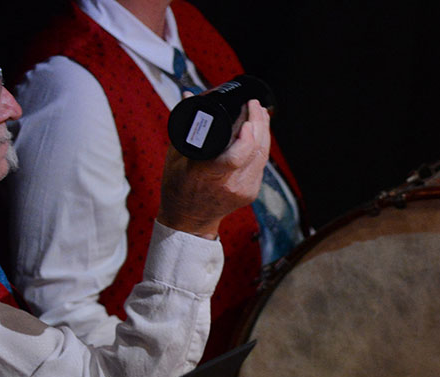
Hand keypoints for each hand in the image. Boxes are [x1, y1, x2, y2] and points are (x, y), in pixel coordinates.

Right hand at [157, 102, 271, 238]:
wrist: (189, 219)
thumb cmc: (178, 186)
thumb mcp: (175, 155)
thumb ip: (185, 125)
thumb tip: (189, 94)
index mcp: (207, 175)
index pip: (236, 157)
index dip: (247, 137)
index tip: (247, 116)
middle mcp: (230, 184)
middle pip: (255, 152)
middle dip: (259, 124)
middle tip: (255, 105)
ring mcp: (244, 190)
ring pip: (262, 157)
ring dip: (264, 132)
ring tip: (260, 112)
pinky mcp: (252, 192)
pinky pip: (261, 165)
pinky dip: (261, 146)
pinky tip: (260, 132)